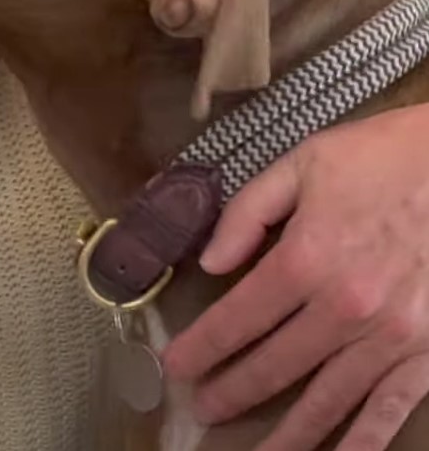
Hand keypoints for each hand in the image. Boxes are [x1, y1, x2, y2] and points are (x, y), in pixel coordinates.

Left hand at [161, 104, 428, 450]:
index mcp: (305, 259)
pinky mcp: (428, 352)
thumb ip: (248, 213)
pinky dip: (364, 440)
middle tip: (202, 410)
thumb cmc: (387, 157)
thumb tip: (211, 262)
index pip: (237, 318)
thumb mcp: (304, 163)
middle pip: (273, 364)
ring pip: (326, 398)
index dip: (202, 347)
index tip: (175, 368)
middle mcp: (343, 307)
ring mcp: (390, 337)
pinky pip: (391, 406)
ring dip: (288, 432)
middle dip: (231, 391)